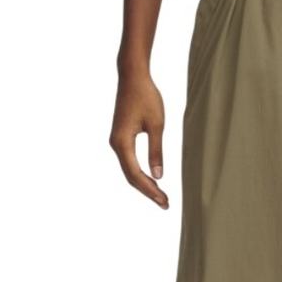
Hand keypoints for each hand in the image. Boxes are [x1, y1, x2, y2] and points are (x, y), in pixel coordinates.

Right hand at [109, 72, 168, 208]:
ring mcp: (117, 141)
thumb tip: (158, 176)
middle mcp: (116, 144)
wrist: (132, 76)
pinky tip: (152, 180)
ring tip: (161, 196)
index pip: (136, 174)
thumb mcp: (157, 125)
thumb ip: (157, 151)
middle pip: (131, 176)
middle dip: (148, 191)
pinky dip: (140, 173)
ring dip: (144, 184)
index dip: (150, 190)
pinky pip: (129, 162)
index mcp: (122, 142)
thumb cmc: (146, 97)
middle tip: (165, 204)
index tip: (164, 201)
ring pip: (129, 170)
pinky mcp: (121, 138)